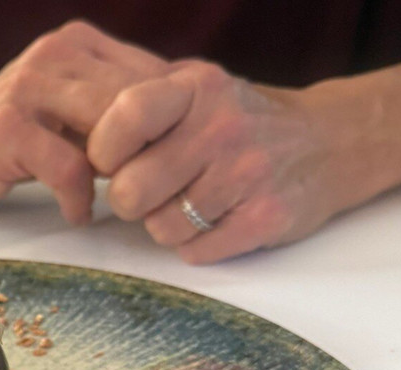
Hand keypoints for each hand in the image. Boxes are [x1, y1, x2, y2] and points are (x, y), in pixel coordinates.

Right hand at [0, 21, 168, 223]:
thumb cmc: (9, 137)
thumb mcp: (65, 108)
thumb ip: (111, 109)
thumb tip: (180, 133)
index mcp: (78, 45)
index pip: (152, 76)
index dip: (173, 125)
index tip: (172, 164)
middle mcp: (55, 56)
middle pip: (138, 102)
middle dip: (151, 152)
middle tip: (151, 191)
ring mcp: (29, 90)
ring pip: (109, 130)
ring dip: (121, 174)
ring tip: (118, 201)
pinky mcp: (7, 131)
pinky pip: (68, 168)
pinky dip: (79, 198)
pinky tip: (76, 213)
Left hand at [87, 61, 344, 262]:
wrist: (330, 142)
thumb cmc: (236, 121)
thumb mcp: (193, 90)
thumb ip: (137, 106)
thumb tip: (70, 135)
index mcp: (195, 87)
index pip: (123, 118)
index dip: (102, 151)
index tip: (111, 160)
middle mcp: (223, 126)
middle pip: (130, 191)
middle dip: (130, 200)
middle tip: (151, 189)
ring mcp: (248, 172)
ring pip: (159, 228)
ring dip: (165, 224)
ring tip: (192, 200)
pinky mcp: (266, 217)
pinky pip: (195, 252)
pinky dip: (196, 245)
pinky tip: (217, 219)